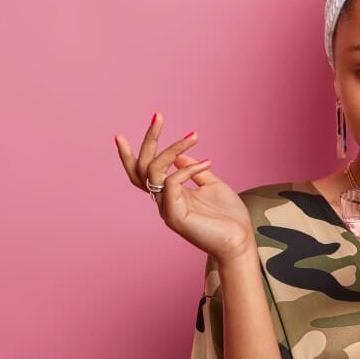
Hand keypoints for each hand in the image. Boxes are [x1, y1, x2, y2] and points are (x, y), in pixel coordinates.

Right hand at [114, 112, 254, 264]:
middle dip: (149, 139)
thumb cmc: (228, 216)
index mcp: (170, 194)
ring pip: (154, 171)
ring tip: (194, 136)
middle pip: (142, 168)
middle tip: (158, 116)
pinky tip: (207, 164)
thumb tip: (180, 155)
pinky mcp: (174, 216)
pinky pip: (171, 183)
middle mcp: (163, 200)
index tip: (119, 136)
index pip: (141, 174)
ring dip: (173, 148)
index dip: (129, 156)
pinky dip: (187, 169)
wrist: (240, 241)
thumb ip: (194, 171)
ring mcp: (166, 209)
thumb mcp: (212, 184)